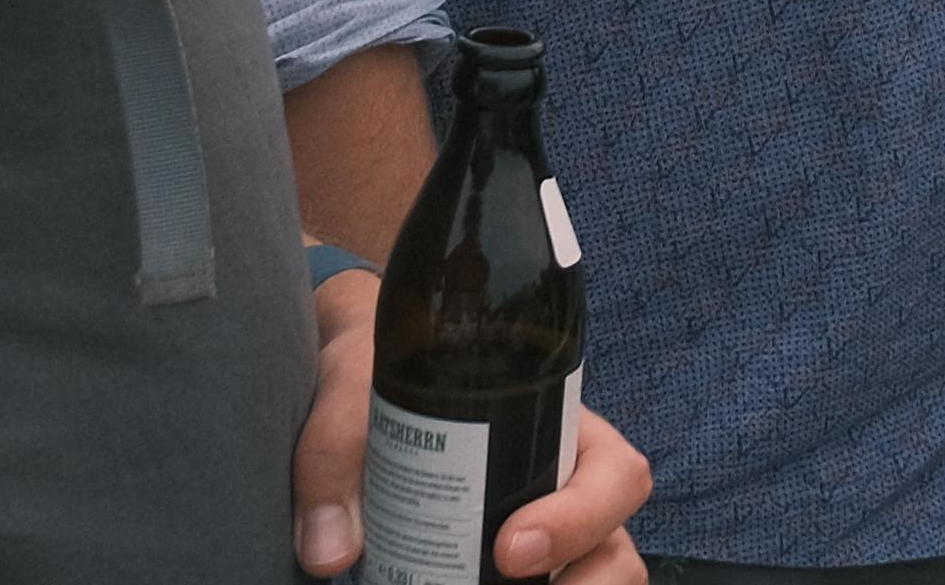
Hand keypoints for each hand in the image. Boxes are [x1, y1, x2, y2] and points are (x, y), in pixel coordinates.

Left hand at [295, 273, 658, 581]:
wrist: (348, 400)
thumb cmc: (371, 379)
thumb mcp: (351, 392)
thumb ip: (334, 456)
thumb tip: (328, 551)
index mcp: (556, 429)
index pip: (615, 475)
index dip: (581, 519)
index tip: (509, 548)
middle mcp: (566, 490)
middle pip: (616, 550)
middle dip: (587, 582)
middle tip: (506, 582)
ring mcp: (546, 540)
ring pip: (595, 578)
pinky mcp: (511, 571)